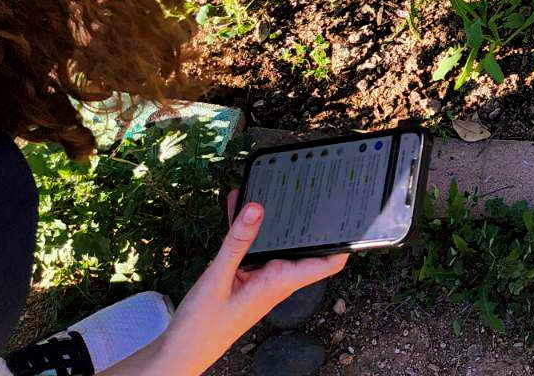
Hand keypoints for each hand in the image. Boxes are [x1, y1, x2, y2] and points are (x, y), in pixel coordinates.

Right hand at [136, 202, 346, 375]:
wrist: (180, 351)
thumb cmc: (202, 325)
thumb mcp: (218, 278)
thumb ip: (238, 242)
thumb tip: (258, 208)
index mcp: (280, 282)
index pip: (327, 263)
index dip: (344, 243)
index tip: (353, 217)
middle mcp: (276, 278)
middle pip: (301, 244)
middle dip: (306, 217)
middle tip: (312, 185)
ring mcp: (262, 277)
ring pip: (273, 240)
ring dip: (270, 217)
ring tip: (269, 183)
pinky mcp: (245, 277)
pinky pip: (251, 246)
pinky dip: (245, 227)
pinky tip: (237, 204)